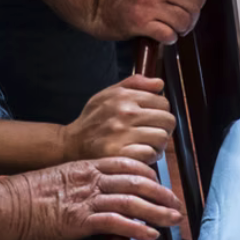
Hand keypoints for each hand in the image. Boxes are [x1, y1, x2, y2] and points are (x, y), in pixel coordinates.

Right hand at [0, 157, 182, 239]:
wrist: (4, 205)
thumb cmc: (26, 195)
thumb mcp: (58, 178)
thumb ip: (80, 181)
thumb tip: (95, 190)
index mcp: (86, 166)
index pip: (127, 163)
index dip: (149, 174)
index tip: (160, 185)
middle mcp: (91, 179)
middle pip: (137, 182)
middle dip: (162, 194)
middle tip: (177, 205)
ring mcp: (86, 199)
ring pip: (133, 202)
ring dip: (158, 212)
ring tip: (173, 221)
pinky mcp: (80, 220)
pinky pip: (117, 223)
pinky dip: (138, 229)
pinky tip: (151, 236)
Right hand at [63, 75, 177, 163]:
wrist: (71, 144)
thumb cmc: (93, 120)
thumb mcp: (108, 94)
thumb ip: (135, 84)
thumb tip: (159, 82)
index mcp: (124, 96)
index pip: (163, 102)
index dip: (161, 112)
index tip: (152, 119)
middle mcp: (125, 112)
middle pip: (168, 120)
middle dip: (163, 129)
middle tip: (151, 134)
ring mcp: (123, 133)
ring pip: (162, 137)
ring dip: (158, 145)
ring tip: (145, 145)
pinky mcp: (121, 153)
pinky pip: (151, 153)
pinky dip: (148, 157)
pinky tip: (139, 155)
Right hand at [85, 0, 204, 43]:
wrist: (91, 1)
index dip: (198, 0)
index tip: (193, 8)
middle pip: (193, 5)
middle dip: (193, 18)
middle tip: (186, 24)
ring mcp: (148, 5)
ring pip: (183, 20)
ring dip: (183, 29)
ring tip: (176, 31)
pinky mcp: (140, 22)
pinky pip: (168, 34)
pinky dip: (170, 38)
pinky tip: (165, 37)